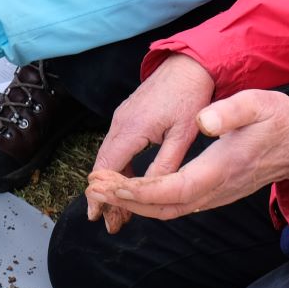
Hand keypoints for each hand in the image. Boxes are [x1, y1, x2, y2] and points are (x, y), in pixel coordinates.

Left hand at [85, 88, 288, 229]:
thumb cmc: (280, 121)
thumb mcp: (259, 105)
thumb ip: (231, 112)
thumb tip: (205, 121)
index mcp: (220, 169)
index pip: (172, 189)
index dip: (138, 191)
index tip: (110, 183)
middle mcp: (216, 190)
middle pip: (163, 207)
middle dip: (125, 200)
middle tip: (93, 188)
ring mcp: (216, 195)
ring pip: (168, 210)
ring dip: (134, 203)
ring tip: (104, 189)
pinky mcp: (215, 193)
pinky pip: (177, 206)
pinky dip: (150, 202)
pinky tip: (131, 190)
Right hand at [87, 54, 216, 231]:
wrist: (189, 64)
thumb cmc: (190, 96)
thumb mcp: (183, 134)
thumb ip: (165, 163)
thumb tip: (151, 190)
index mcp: (132, 128)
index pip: (107, 167)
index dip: (100, 194)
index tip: (98, 215)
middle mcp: (120, 123)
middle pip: (103, 165)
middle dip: (104, 195)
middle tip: (110, 223)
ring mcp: (122, 118)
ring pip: (109, 156)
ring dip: (112, 182)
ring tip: (119, 210)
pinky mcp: (129, 115)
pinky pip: (116, 145)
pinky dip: (118, 167)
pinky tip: (127, 180)